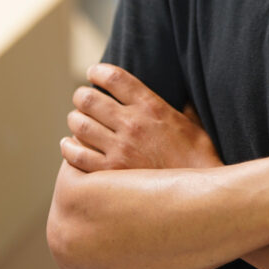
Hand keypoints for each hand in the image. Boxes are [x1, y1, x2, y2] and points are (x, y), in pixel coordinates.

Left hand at [61, 63, 221, 173]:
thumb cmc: (199, 160)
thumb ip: (185, 108)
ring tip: (76, 120)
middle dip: (81, 96)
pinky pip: (76, 155)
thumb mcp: (195, 126)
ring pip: (79, 125)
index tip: (93, 72)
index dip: (99, 71)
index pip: (116, 78)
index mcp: (152, 107)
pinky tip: (69, 145)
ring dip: (74, 119)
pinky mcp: (109, 174)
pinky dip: (69, 147)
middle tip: (81, 98)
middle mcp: (132, 124)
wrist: (197, 196)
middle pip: (90, 99)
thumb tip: (184, 98)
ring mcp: (119, 149)